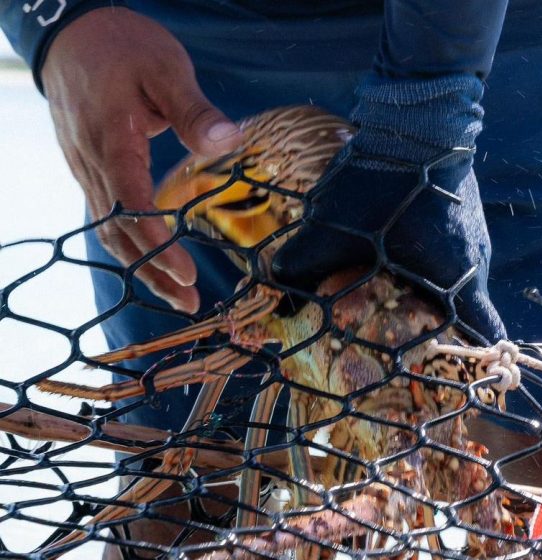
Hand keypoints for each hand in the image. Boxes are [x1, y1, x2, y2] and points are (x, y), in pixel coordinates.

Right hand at [40, 7, 243, 312]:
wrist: (70, 34)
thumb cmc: (121, 47)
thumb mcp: (165, 68)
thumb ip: (194, 109)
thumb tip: (229, 142)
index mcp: (112, 140)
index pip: (130, 205)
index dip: (157, 244)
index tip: (187, 274)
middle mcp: (93, 163)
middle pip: (118, 233)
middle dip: (153, 272)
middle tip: (188, 303)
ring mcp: (87, 170)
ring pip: (110, 231)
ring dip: (142, 267)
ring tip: (177, 295)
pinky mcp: (90, 171)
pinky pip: (107, 218)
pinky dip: (131, 246)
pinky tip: (153, 262)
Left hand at [271, 74, 504, 343]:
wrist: (415, 115)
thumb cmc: (380, 182)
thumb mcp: (333, 230)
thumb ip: (301, 267)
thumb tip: (272, 298)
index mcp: (458, 280)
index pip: (486, 339)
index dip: (473, 364)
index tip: (453, 378)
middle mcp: (476, 264)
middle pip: (469, 319)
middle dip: (442, 339)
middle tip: (408, 351)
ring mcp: (474, 239)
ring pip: (458, 288)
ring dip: (433, 303)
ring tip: (399, 313)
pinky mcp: (464, 220)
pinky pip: (452, 262)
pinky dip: (431, 275)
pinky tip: (401, 268)